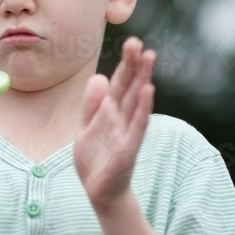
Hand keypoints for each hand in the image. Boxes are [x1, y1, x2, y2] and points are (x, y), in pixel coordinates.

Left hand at [73, 37, 155, 213]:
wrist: (99, 191)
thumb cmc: (94, 160)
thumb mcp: (85, 128)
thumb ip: (91, 105)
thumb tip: (98, 77)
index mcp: (110, 112)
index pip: (118, 83)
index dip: (125, 64)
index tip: (132, 43)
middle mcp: (122, 118)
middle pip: (129, 87)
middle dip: (135, 65)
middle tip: (140, 43)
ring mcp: (127, 131)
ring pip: (136, 101)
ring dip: (143, 79)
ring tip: (149, 58)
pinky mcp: (128, 147)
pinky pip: (136, 125)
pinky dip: (141, 108)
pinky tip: (147, 90)